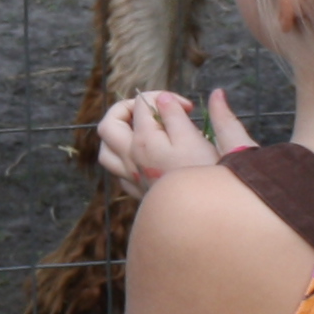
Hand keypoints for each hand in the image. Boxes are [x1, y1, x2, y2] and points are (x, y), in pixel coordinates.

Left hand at [93, 85, 255, 188]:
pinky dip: (124, 157)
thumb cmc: (207, 176)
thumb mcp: (195, 138)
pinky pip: (117, 170)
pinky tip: (142, 155)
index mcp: (144, 141)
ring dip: (118, 135)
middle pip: (109, 125)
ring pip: (106, 150)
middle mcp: (131, 158)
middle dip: (126, 109)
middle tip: (151, 109)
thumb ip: (175, 114)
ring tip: (139, 129)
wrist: (206, 217)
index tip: (188, 107)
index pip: (141, 103)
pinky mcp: (138, 192)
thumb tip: (163, 98)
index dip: (164, 96)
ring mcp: (132, 177)